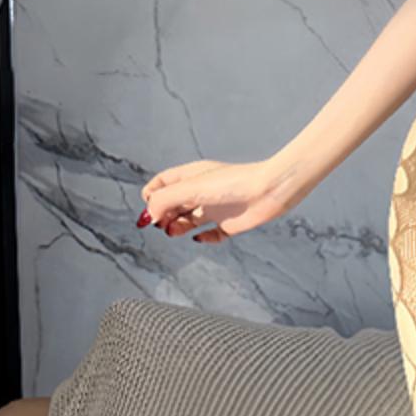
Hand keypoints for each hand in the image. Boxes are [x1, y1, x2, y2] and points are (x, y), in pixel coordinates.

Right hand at [137, 157, 299, 243]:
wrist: (269, 191)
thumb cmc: (234, 183)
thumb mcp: (193, 188)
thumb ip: (167, 200)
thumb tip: (150, 215)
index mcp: (191, 176)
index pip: (162, 183)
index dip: (151, 195)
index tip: (147, 209)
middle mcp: (201, 191)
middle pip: (173, 204)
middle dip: (162, 214)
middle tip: (158, 225)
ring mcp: (215, 207)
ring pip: (189, 219)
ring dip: (177, 226)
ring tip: (172, 232)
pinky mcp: (230, 223)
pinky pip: (212, 233)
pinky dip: (203, 238)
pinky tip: (198, 239)